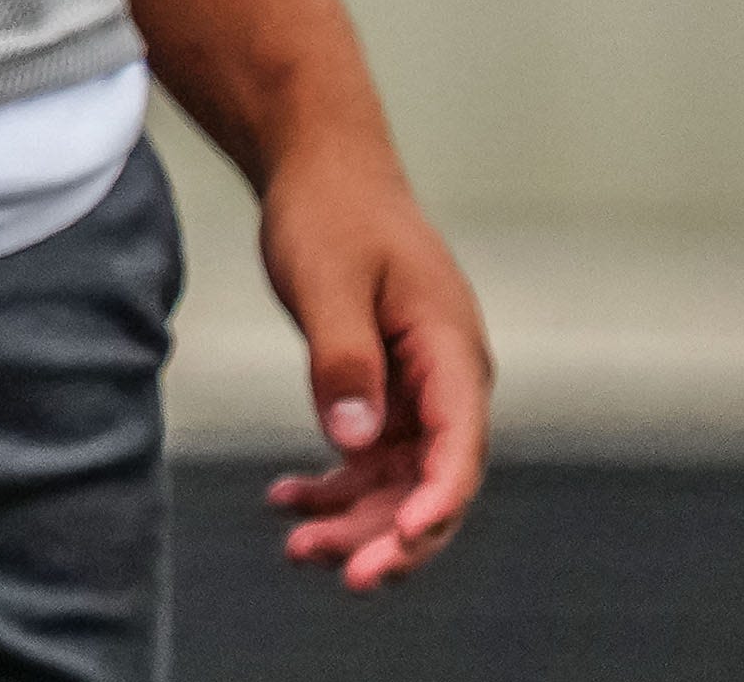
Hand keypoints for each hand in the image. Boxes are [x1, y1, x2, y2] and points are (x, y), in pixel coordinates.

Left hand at [254, 135, 488, 588]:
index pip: (458, 447)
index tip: (401, 540)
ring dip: (356, 519)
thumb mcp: (327, 280)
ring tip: (295, 546)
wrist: (322, 170)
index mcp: (451, 353)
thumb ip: (342, 359)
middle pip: (433, 481)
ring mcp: (419, 391)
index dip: (435, 503)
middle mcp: (447, 381)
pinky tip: (285, 497)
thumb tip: (353, 440)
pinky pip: (370, 458)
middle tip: (338, 573)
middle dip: (391, 535)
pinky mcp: (386, 391)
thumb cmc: (331, 214)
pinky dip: (333, 483)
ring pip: (400, 480)